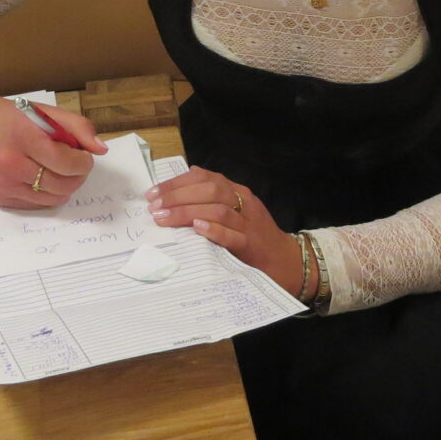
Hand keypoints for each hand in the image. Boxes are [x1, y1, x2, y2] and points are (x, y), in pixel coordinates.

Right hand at [0, 84, 106, 208]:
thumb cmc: (15, 119)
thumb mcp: (47, 112)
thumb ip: (78, 127)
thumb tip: (101, 150)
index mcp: (23, 136)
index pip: (65, 162)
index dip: (83, 163)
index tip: (85, 157)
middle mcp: (9, 163)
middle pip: (62, 185)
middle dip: (78, 177)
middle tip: (76, 165)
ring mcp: (3, 184)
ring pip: (53, 199)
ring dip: (65, 187)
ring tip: (60, 171)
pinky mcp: (0, 198)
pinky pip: (38, 205)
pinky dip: (48, 194)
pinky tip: (41, 177)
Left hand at [146, 166, 303, 295]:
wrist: (287, 262)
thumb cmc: (256, 238)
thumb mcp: (237, 212)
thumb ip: (214, 199)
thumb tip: (183, 185)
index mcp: (238, 192)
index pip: (205, 177)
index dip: (177, 183)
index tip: (153, 194)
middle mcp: (244, 203)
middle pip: (210, 189)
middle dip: (177, 195)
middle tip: (154, 207)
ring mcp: (249, 223)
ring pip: (218, 208)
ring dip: (187, 211)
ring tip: (163, 218)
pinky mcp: (252, 245)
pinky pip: (233, 234)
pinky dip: (213, 229)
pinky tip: (197, 228)